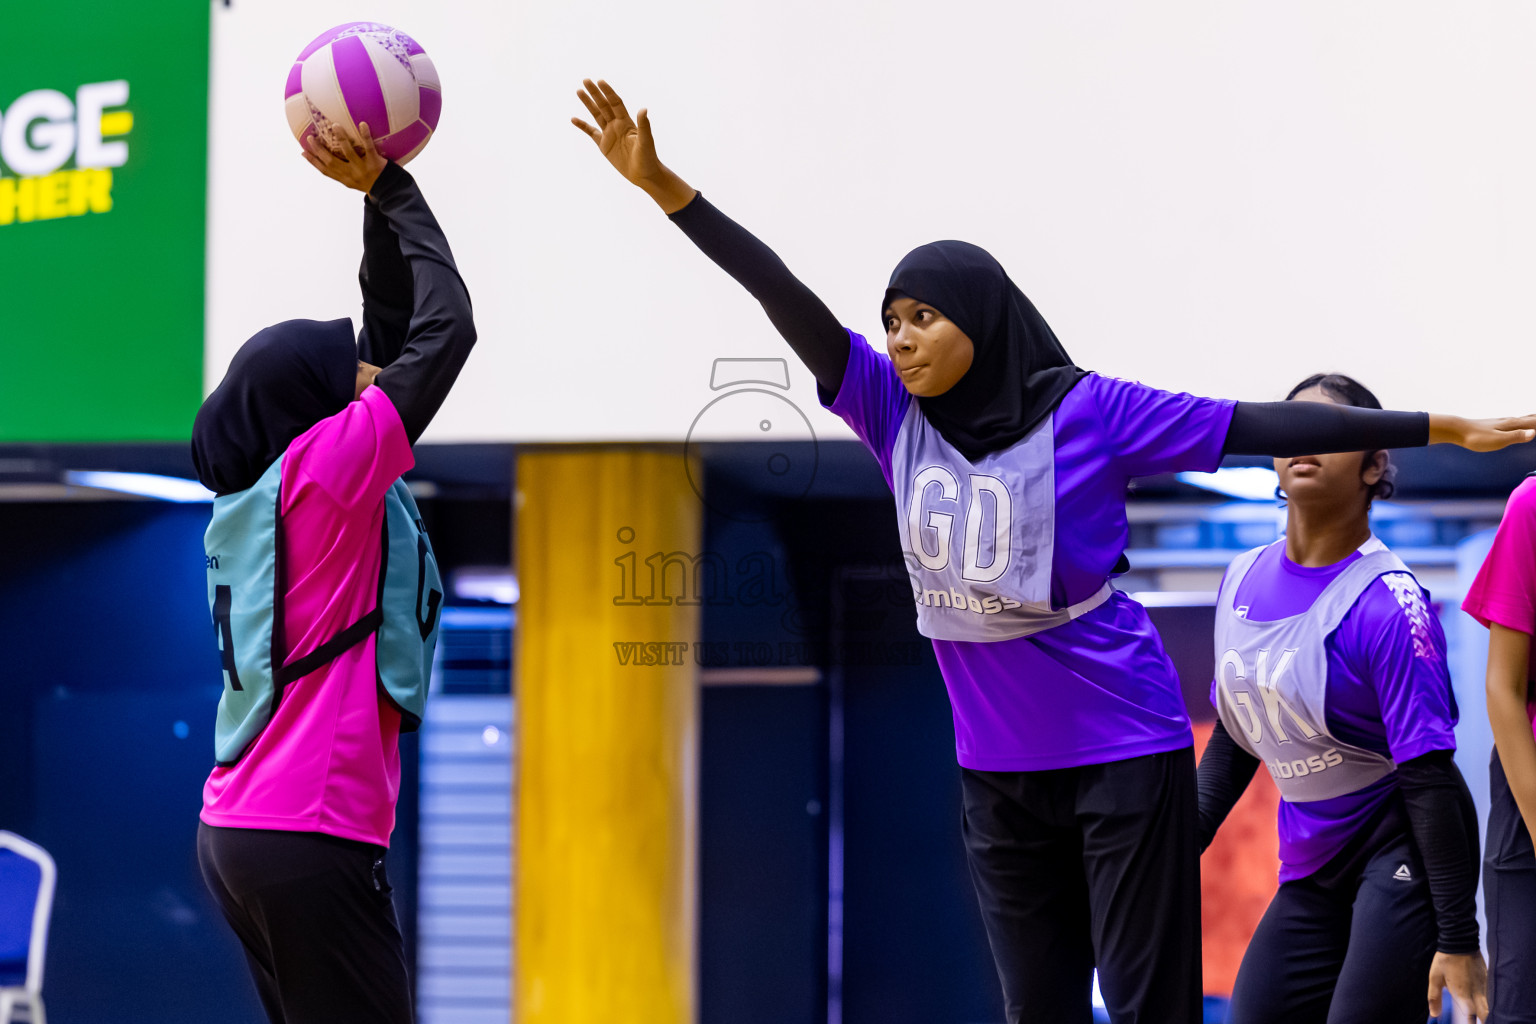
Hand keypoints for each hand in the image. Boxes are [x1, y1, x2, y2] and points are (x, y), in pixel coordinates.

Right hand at [301, 121, 387, 194]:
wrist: (390, 191)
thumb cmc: (369, 181)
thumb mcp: (353, 181)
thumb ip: (341, 172)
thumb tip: (328, 161)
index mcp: (345, 178)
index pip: (325, 171)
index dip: (313, 162)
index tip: (303, 152)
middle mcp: (351, 174)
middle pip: (331, 162)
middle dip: (319, 150)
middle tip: (310, 137)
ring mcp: (362, 168)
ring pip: (349, 153)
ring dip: (341, 139)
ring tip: (334, 126)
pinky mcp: (374, 162)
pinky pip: (369, 147)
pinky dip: (365, 135)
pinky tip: (362, 124)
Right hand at [572, 78, 695, 213]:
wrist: (644, 175)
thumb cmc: (648, 158)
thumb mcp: (646, 141)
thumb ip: (644, 125)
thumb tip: (644, 109)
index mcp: (627, 122)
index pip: (615, 103)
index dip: (608, 92)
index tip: (600, 81)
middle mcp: (617, 125)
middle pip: (604, 105)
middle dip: (595, 93)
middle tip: (586, 80)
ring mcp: (609, 134)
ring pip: (597, 115)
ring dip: (588, 104)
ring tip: (579, 91)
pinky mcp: (604, 145)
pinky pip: (591, 132)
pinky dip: (583, 126)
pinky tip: (573, 119)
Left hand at [1427, 951, 1488, 1022]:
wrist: (1459, 940)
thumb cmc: (1445, 960)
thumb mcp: (1434, 978)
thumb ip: (1434, 997)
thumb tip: (1434, 1014)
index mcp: (1463, 994)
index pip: (1471, 1017)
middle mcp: (1476, 992)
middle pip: (1486, 1014)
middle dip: (1485, 1020)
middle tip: (1480, 1021)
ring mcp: (1485, 985)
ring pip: (1491, 1005)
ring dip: (1489, 1011)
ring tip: (1486, 1016)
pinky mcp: (1488, 978)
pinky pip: (1493, 994)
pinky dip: (1492, 1000)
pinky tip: (1489, 1002)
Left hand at [1429, 412, 1535, 450]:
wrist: (1457, 430)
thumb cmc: (1476, 437)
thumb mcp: (1498, 440)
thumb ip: (1515, 436)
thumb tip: (1533, 433)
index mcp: (1511, 424)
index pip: (1533, 423)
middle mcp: (1508, 421)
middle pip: (1529, 418)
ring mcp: (1500, 422)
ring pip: (1521, 419)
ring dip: (1531, 419)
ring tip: (1535, 419)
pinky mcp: (1493, 425)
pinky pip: (1512, 422)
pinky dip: (1521, 421)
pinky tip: (1516, 423)